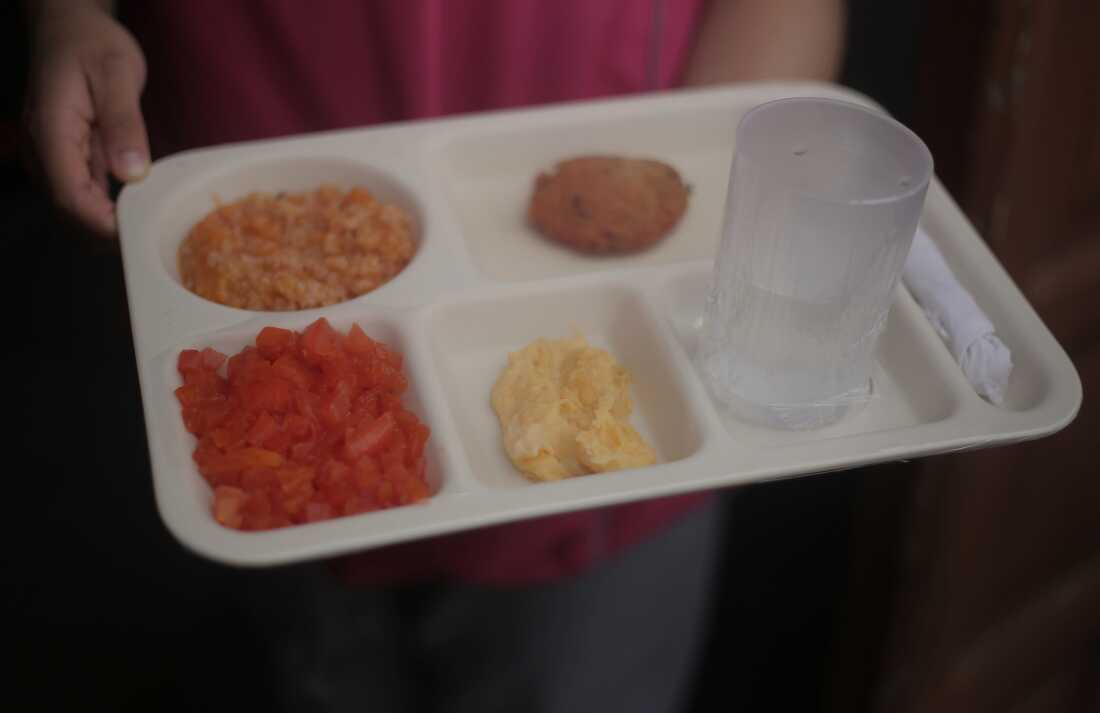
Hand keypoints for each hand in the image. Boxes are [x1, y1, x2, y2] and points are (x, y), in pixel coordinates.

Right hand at [24, 1, 149, 236]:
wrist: (68, 28)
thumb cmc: (92, 43)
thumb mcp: (117, 73)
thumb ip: (124, 123)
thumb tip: (131, 173)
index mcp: (51, 131)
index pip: (70, 195)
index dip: (103, 224)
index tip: (139, 234)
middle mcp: (41, 149)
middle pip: (68, 212)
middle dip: (107, 233)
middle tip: (153, 239)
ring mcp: (49, 156)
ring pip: (72, 209)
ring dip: (107, 226)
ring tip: (149, 231)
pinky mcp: (63, 157)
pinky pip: (80, 194)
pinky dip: (105, 210)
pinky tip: (137, 212)